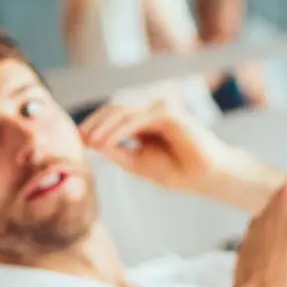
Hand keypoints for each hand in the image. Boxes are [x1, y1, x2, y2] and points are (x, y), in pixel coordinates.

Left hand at [78, 101, 282, 209]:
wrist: (207, 178)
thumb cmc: (177, 171)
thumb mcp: (138, 163)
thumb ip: (117, 151)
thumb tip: (92, 142)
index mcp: (144, 121)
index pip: (114, 114)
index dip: (95, 124)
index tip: (79, 139)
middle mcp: (152, 110)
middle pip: (116, 108)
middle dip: (95, 122)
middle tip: (79, 137)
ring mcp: (162, 109)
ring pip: (124, 110)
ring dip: (104, 126)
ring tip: (90, 141)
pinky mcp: (170, 113)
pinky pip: (138, 119)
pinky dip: (119, 130)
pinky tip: (106, 143)